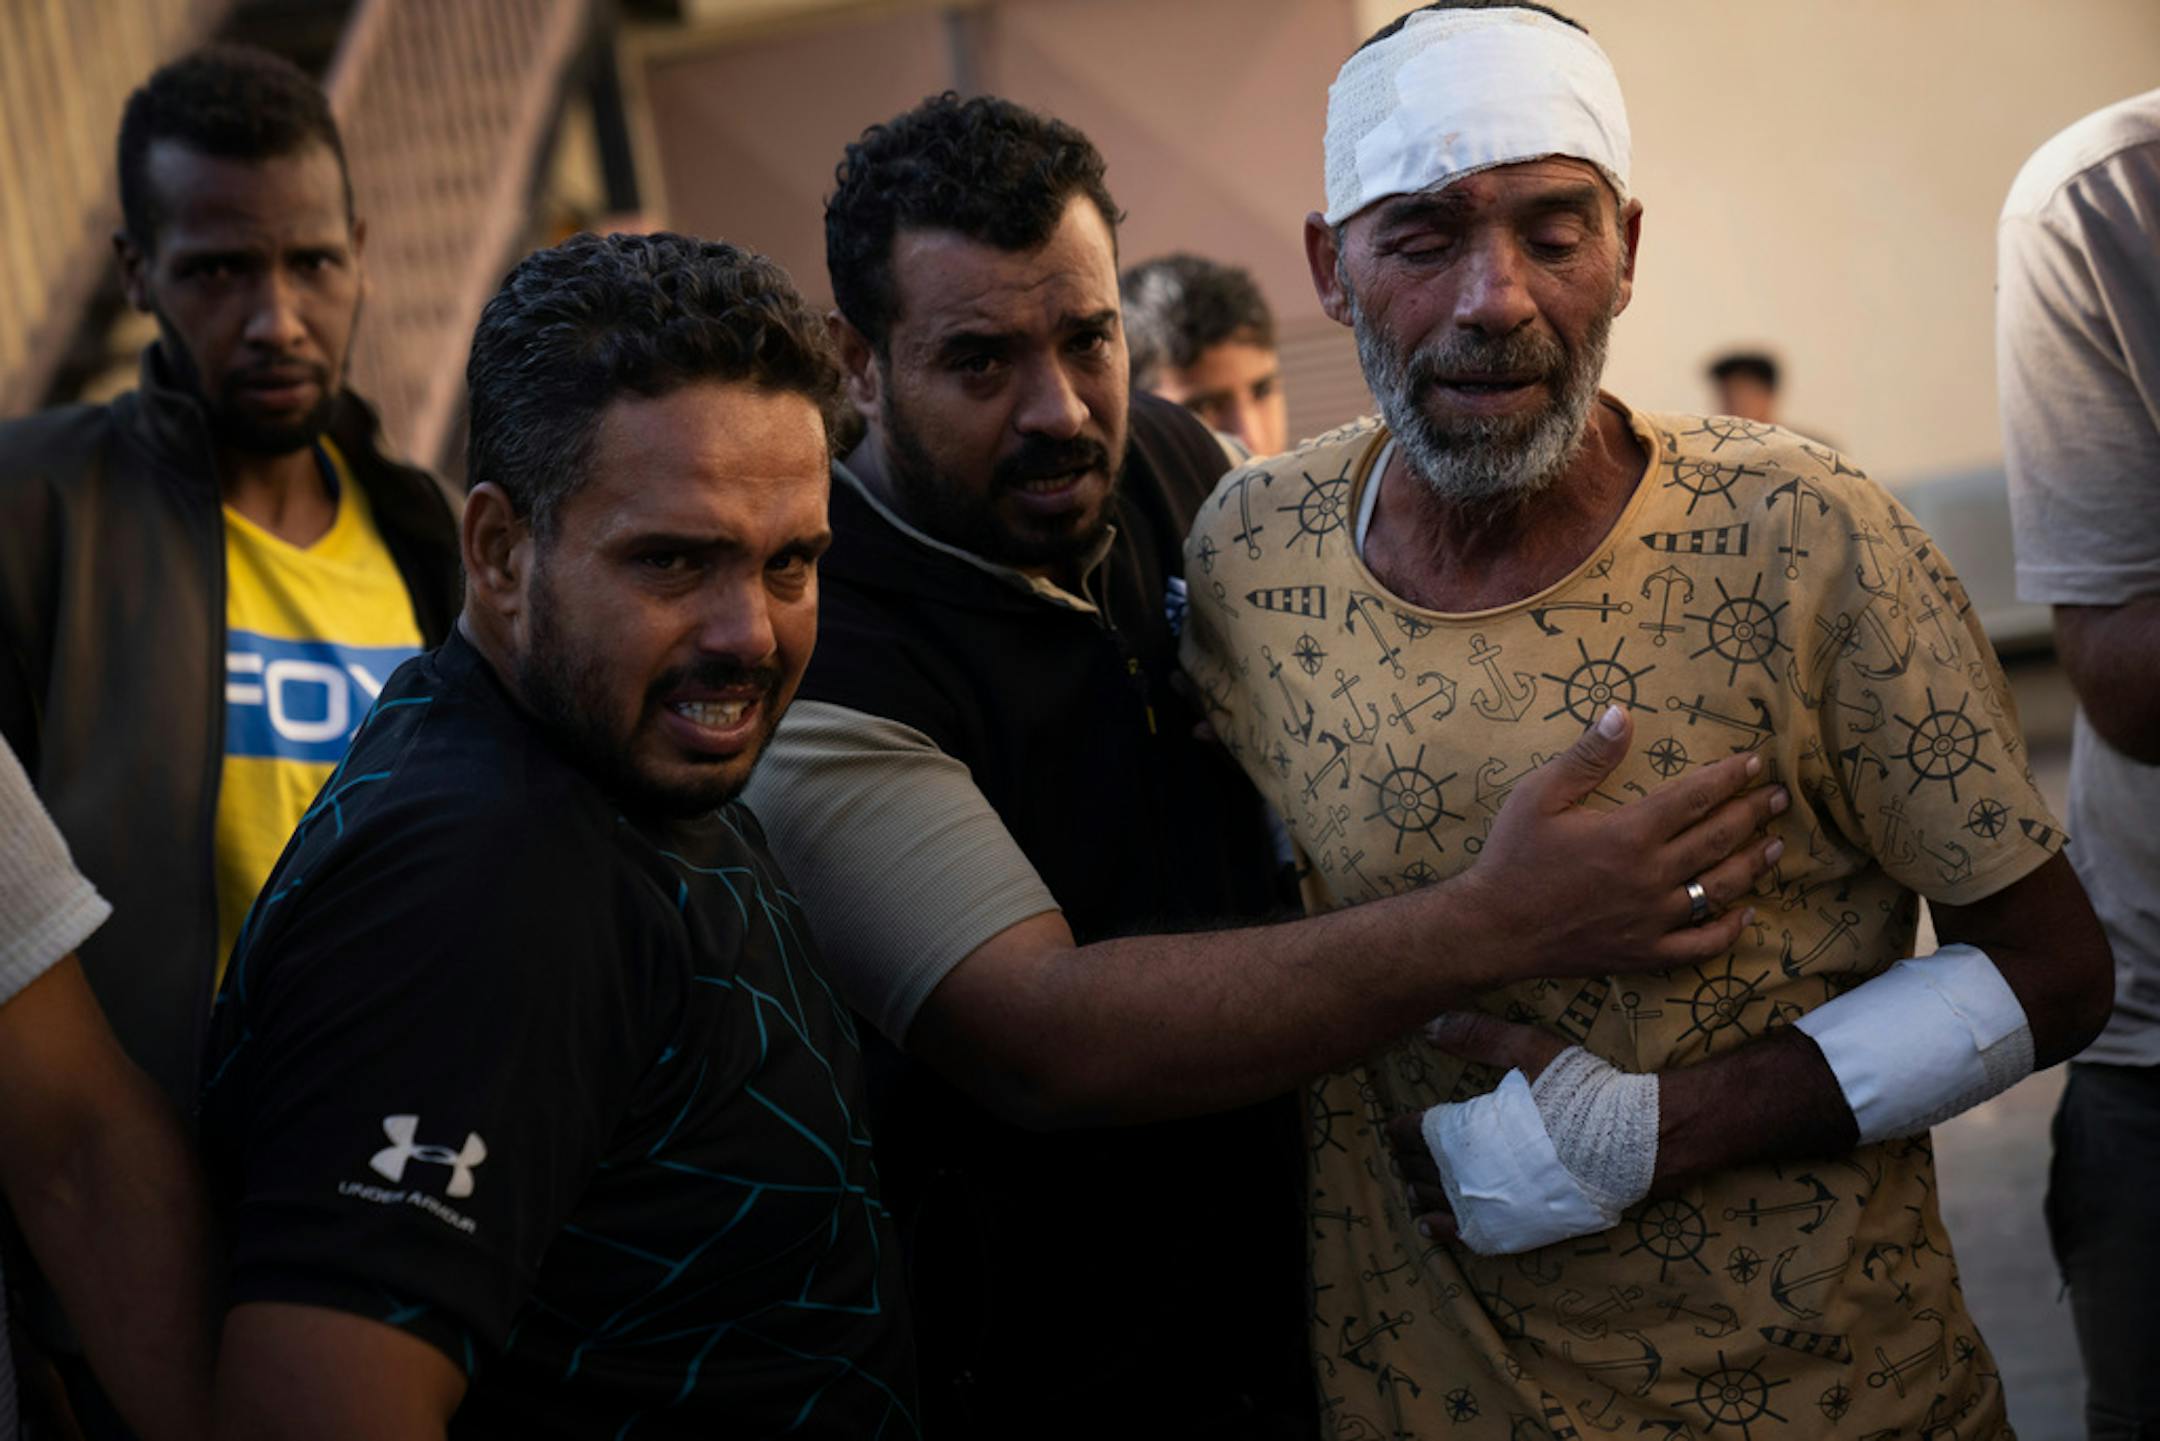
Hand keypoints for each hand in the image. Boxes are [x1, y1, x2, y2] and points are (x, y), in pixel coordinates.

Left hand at [1385, 1012, 1570, 1242]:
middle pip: (1425, 1167)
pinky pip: (1466, 1234)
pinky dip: (1442, 1230)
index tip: (1394, 1126)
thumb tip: (1429, 1025)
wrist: (1638, 1143)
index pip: (1421, 1132)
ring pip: (1439, 1202)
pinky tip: (1428, 1226)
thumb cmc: (1584, 1095)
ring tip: (1409, 1188)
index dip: (1404, 1129)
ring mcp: (1494, 1204)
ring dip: (1420, 1192)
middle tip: (1400, 1154)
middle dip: (1410, 1159)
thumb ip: (1480, 1036)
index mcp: (1471, 1129)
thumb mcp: (1531, 1050)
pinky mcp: (1516, 1227)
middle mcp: (1474, 1171)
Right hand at [1457, 706, 1785, 982]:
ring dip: (1752, 865)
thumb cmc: (1513, 857)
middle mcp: (1651, 876)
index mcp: (1628, 834)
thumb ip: (1586, 757)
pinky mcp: (1647, 952)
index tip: (1754, 763)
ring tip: (1776, 846)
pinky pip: (1702, 945)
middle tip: (1778, 797)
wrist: (1493, 929)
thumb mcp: (1538, 796)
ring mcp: (1653, 919)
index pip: (1694, 797)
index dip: (1728, 777)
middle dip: (1752, 814)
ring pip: (1719, 890)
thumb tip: (1621, 712)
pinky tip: (1746, 914)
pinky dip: (1730, 931)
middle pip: (1717, 839)